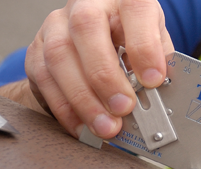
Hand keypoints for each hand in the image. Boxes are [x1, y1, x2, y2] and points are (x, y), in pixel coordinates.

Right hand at [24, 0, 173, 137]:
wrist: (99, 36)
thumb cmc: (133, 37)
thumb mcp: (155, 42)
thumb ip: (159, 64)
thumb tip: (162, 97)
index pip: (134, 8)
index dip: (144, 46)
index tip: (153, 80)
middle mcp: (88, 4)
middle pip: (87, 29)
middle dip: (106, 76)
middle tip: (123, 109)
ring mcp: (58, 23)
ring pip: (59, 55)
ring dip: (83, 98)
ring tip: (105, 125)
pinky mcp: (38, 46)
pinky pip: (43, 77)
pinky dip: (64, 107)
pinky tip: (82, 125)